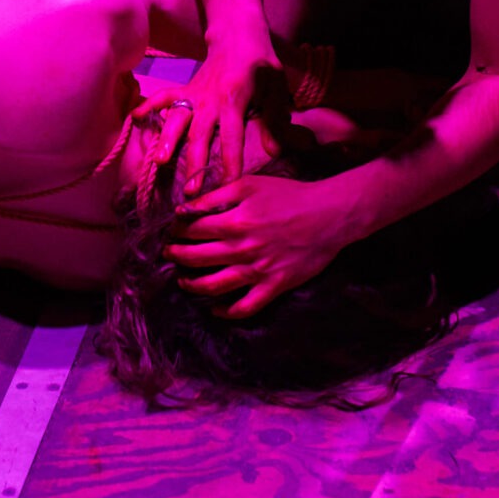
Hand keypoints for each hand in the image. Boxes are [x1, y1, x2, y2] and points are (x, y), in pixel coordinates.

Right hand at [135, 42, 282, 193]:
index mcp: (234, 99)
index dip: (230, 162)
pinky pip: (165, 96)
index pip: (231, 137)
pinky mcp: (186, 89)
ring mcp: (194, 94)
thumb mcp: (276, 89)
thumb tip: (275, 152)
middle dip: (194, 162)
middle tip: (190, 190)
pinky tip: (135, 118)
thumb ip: (275, 120)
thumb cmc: (261, 65)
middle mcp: (210, 99)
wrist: (239, 36)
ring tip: (160, 161)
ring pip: (178, 118)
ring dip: (169, 140)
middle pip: (200, 134)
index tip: (228, 185)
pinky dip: (149, 105)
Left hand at [166, 173, 359, 318]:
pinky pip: (245, 307)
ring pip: (214, 285)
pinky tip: (215, 310)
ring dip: (192, 285)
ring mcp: (258, 271)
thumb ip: (216, 195)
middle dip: (177, 257)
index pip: (193, 230)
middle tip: (169, 255)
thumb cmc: (290, 195)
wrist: (329, 215)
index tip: (172, 231)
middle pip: (197, 258)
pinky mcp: (274, 286)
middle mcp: (242, 249)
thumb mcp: (251, 185)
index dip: (177, 231)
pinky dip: (226, 312)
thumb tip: (185, 208)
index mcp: (235, 222)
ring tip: (183, 281)